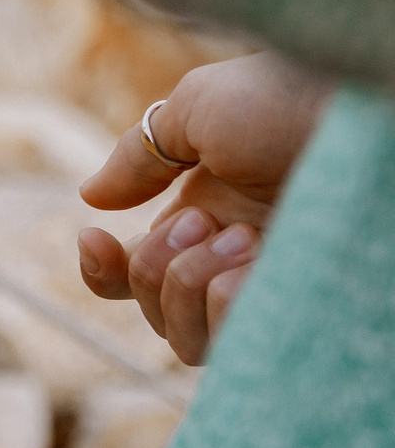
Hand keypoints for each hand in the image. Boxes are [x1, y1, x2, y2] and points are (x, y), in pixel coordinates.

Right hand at [75, 52, 331, 364]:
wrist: (357, 116)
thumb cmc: (283, 98)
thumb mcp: (195, 111)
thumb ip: (139, 156)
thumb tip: (90, 197)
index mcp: (203, 217)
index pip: (136, 276)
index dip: (104, 271)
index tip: (93, 235)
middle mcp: (231, 263)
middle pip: (153, 310)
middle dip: (154, 266)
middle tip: (202, 221)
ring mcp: (265, 292)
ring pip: (184, 340)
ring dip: (189, 285)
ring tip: (240, 238)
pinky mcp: (295, 316)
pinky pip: (232, 349)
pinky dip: (225, 308)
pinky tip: (253, 266)